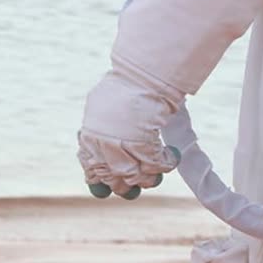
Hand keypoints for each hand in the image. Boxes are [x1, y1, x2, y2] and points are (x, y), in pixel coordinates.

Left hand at [77, 68, 182, 200]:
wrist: (141, 75)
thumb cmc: (123, 87)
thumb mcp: (100, 108)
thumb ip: (98, 133)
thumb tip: (99, 157)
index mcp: (89, 138)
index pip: (92, 172)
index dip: (103, 183)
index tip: (110, 187)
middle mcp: (102, 146)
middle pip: (114, 180)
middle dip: (126, 186)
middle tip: (136, 183)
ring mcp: (122, 147)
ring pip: (137, 177)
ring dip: (149, 178)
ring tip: (156, 172)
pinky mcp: (144, 145)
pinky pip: (157, 166)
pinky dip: (168, 163)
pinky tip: (173, 155)